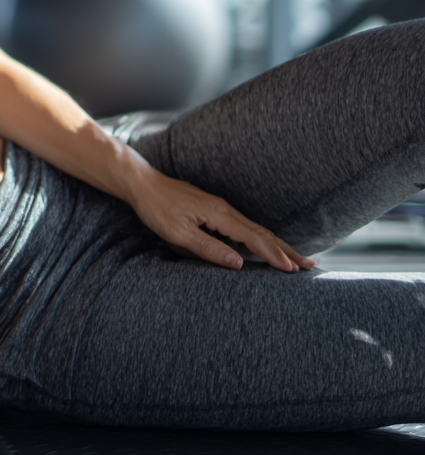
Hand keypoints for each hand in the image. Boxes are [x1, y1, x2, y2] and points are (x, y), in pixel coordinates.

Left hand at [127, 167, 317, 272]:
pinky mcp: (215, 210)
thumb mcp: (177, 232)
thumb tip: (238, 264)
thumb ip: (208, 248)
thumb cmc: (157, 209)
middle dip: (286, 249)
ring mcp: (221, 208)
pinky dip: (262, 238)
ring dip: (278, 244)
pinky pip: (245, 226)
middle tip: (311, 266)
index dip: (274, 255)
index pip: (253, 238)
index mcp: (218, 214)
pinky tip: (267, 246)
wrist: (143, 184)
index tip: (293, 270)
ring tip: (298, 259)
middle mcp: (224, 209)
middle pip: (262, 232)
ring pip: (256, 229)